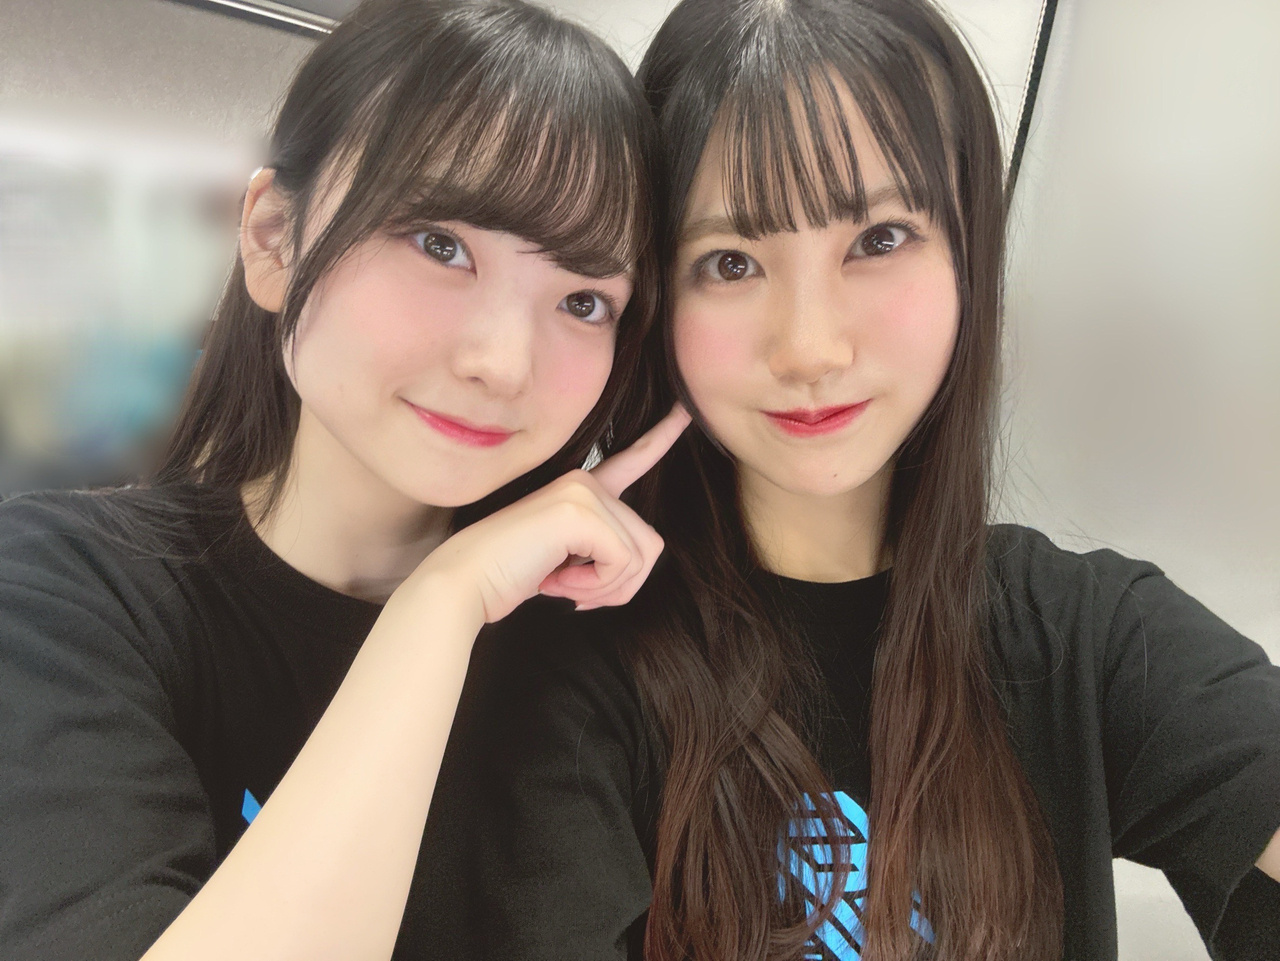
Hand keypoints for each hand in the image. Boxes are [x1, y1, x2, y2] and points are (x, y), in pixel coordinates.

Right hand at [416, 405, 690, 623]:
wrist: (464, 580)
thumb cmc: (507, 575)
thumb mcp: (566, 560)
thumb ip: (600, 552)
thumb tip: (633, 569)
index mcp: (581, 487)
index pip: (631, 460)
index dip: (661, 436)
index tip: (684, 411)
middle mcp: (586, 480)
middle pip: (649, 544)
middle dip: (619, 585)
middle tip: (576, 593)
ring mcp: (583, 491)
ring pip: (641, 556)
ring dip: (606, 588)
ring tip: (564, 585)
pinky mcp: (581, 511)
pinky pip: (622, 562)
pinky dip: (595, 586)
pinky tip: (557, 581)